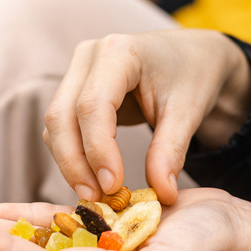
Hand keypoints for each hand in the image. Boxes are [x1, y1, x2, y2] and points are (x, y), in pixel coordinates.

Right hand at [43, 29, 250, 203]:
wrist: (194, 57)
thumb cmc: (193, 76)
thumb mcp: (188, 112)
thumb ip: (171, 151)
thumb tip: (162, 195)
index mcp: (119, 52)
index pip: (92, 105)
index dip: (97, 149)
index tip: (112, 186)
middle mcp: (89, 56)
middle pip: (62, 115)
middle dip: (75, 162)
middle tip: (96, 199)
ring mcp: (78, 70)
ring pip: (56, 124)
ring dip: (71, 162)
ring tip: (98, 195)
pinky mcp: (76, 88)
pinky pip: (63, 127)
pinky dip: (74, 155)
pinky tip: (95, 178)